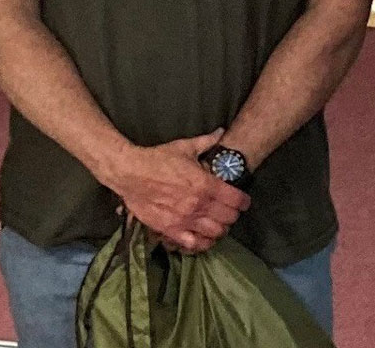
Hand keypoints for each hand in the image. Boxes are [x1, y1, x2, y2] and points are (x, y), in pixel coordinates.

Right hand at [106, 131, 250, 254]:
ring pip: (215, 233)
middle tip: (230, 211)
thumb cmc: (157, 159)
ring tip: (218, 224)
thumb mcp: (184, 147)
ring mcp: (185, 219)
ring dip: (220, 229)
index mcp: (205, 184)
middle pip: (228, 218)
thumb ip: (206, 142)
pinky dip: (202, 243)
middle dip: (233, 215)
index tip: (243, 201)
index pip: (236, 199)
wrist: (130, 173)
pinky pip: (194, 244)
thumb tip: (221, 131)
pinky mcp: (171, 230)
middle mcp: (198, 204)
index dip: (244, 202)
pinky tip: (203, 237)